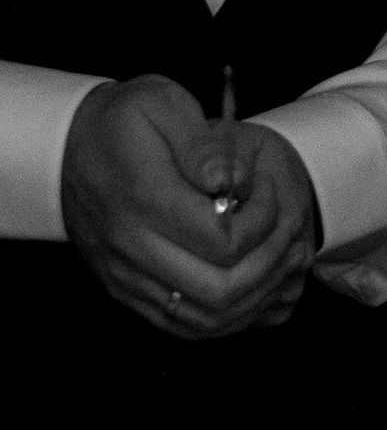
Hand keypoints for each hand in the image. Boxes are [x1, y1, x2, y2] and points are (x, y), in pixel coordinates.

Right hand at [61, 79, 316, 339]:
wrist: (60, 148)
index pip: (225, 241)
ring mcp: (125, 275)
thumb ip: (202, 143)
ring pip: (206, 318)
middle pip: (220, 290)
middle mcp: (132, 246)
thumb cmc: (120, 121)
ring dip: (255, 296)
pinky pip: (183, 326)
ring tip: (272, 257)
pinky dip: (226, 314)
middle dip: (269, 264)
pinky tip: (245, 282)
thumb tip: (229, 181)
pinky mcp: (124, 290)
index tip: (268, 190)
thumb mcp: (160, 103)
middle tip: (281, 229)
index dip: (263, 221)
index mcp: (145, 198)